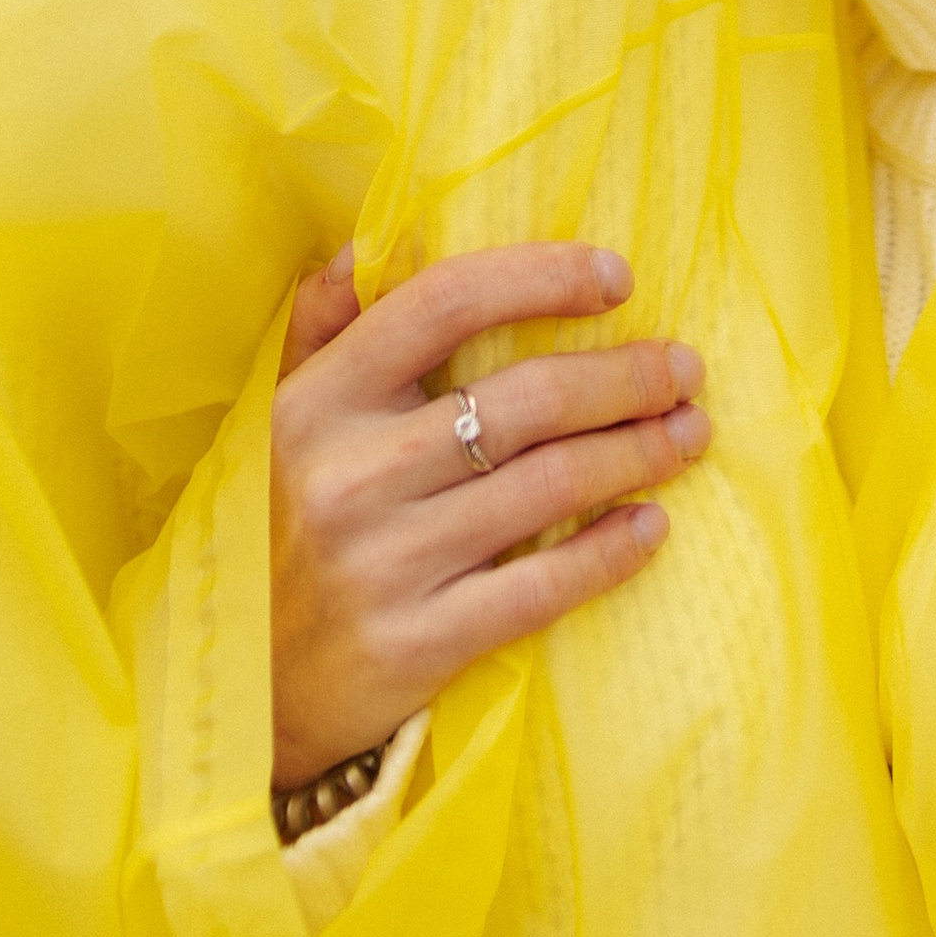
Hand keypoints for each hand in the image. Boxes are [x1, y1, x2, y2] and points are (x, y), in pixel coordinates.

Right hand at [267, 241, 708, 787]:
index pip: (443, 303)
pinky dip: (612, 551)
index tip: (619, 276)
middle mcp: (352, 473)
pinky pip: (543, 587)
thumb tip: (366, 244)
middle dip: (626, 377)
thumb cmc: (276, 533)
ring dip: (641, 453)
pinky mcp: (419, 643)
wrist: (245, 692)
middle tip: (685, 369)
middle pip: (525, 398)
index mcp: (318, 402)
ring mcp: (387, 562)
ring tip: (690, 433)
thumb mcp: (272, 422)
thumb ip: (320, 329)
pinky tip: (653, 526)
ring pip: (550, 485)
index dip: (541, 276)